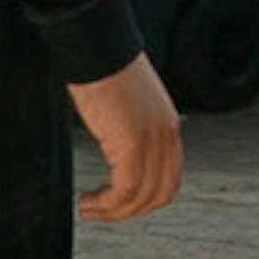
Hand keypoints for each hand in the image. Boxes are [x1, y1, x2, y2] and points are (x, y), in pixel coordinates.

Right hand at [69, 63, 183, 222]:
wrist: (96, 47)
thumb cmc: (102, 68)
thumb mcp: (125, 104)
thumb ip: (128, 126)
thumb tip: (115, 144)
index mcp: (168, 125)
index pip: (170, 177)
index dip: (145, 197)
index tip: (118, 202)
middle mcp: (167, 135)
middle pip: (161, 192)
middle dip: (130, 210)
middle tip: (101, 212)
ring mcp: (153, 140)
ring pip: (142, 196)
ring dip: (114, 211)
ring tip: (89, 209)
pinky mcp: (133, 143)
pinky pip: (126, 189)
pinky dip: (107, 203)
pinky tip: (88, 200)